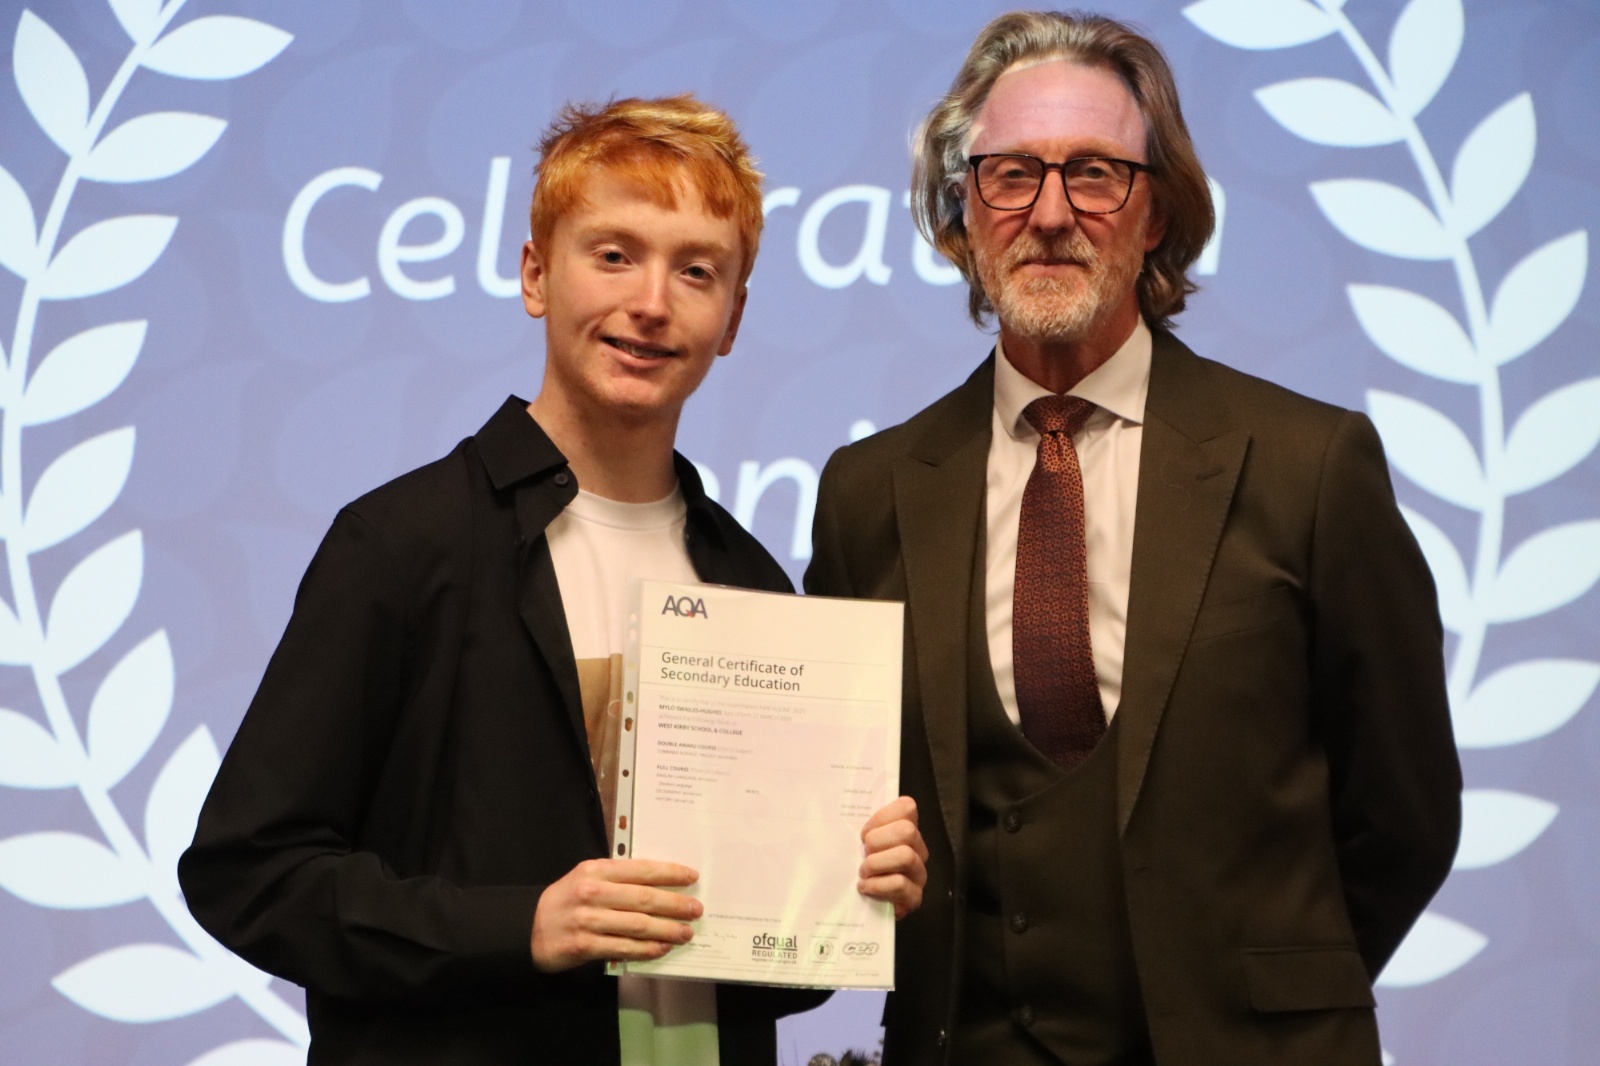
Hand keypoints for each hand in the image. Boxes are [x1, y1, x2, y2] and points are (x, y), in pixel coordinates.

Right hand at [531, 858, 701, 972]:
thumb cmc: (565, 901)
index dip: (669, 873)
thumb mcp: (586, 878)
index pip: (640, 869)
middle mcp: (592, 892)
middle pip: (643, 898)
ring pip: (637, 925)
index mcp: (595, 870)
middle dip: (675, 904)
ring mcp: (588, 920)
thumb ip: (617, 878)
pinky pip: (623, 948)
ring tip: (686, 932)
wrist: (526, 928)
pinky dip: (646, 949)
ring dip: (666, 929)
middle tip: (696, 910)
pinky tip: (662, 948)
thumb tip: (658, 883)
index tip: (691, 877)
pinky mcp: (584, 945)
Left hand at [857, 796, 928, 919]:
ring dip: (877, 864)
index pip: (907, 807)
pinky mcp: (914, 896)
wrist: (854, 907)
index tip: (864, 833)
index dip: (882, 817)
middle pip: (907, 830)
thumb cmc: (852, 867)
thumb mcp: (852, 841)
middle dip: (877, 841)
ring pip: (906, 856)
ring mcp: (918, 873)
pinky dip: (878, 885)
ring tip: (863, 872)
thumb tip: (837, 811)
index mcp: (904, 829)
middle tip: (863, 854)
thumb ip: (853, 825)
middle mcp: (917, 848)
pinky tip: (865, 888)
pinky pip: (901, 884)